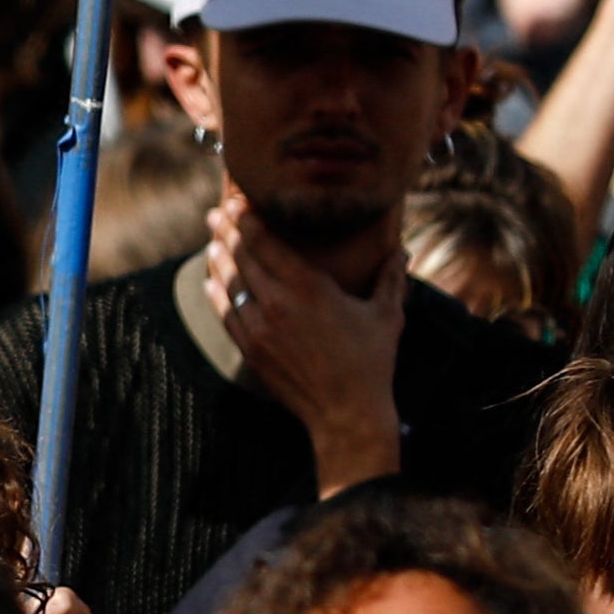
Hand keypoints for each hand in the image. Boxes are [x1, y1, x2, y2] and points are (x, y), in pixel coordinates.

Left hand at [201, 197, 407, 493]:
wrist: (346, 412)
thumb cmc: (371, 362)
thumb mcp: (386, 315)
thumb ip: (390, 278)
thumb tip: (401, 250)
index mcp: (309, 286)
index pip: (266, 241)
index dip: (247, 218)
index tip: (238, 201)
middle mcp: (277, 302)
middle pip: (241, 256)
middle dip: (227, 230)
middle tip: (217, 212)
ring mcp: (258, 326)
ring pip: (228, 281)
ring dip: (219, 256)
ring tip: (213, 239)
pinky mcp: (250, 348)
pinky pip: (225, 311)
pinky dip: (216, 292)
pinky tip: (212, 280)